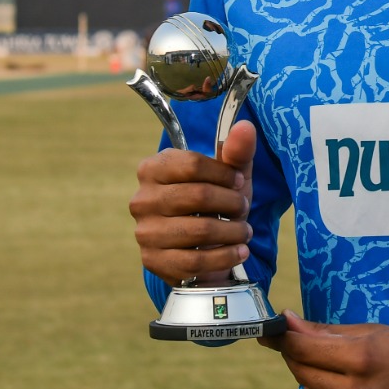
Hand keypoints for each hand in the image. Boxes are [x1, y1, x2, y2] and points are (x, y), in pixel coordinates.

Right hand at [129, 120, 255, 286]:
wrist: (202, 247)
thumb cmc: (215, 203)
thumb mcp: (228, 176)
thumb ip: (237, 152)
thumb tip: (245, 127)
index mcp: (153, 168)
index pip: (192, 164)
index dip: (225, 173)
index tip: (240, 181)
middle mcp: (142, 199)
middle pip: (198, 195)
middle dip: (232, 203)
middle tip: (244, 208)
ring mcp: (145, 232)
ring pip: (200, 230)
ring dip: (233, 231)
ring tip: (245, 231)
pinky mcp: (153, 261)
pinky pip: (195, 261)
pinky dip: (224, 257)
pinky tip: (239, 251)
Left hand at [261, 312, 388, 388]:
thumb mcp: (374, 331)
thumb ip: (326, 332)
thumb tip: (287, 324)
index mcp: (363, 357)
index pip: (302, 349)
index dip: (284, 337)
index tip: (276, 329)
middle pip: (303, 374)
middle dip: (300, 357)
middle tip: (308, 346)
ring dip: (315, 383)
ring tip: (337, 371)